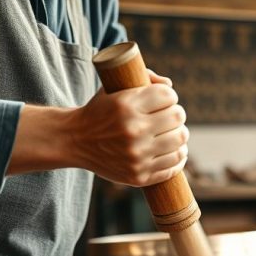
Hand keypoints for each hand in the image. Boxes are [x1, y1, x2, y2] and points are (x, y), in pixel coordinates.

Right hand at [65, 69, 188, 186]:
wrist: (74, 141)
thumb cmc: (99, 111)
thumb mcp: (112, 88)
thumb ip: (142, 79)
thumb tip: (170, 85)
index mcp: (126, 106)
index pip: (168, 95)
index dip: (169, 96)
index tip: (164, 100)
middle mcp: (133, 131)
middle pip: (178, 117)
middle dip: (176, 114)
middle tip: (170, 116)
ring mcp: (137, 156)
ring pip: (180, 141)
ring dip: (180, 134)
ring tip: (173, 132)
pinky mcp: (139, 176)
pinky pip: (174, 166)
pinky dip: (179, 156)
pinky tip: (174, 150)